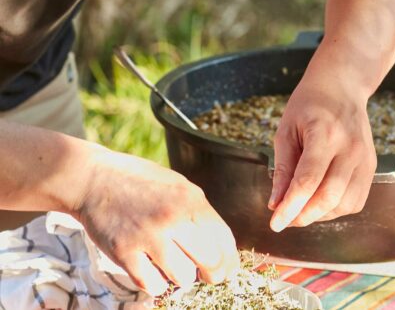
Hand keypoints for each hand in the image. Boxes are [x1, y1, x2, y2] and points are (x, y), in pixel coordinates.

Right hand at [71, 147, 239, 295]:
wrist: (95, 178)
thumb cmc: (140, 182)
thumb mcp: (178, 185)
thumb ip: (198, 211)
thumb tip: (220, 244)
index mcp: (191, 198)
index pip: (224, 239)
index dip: (229, 261)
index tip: (227, 270)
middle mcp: (174, 216)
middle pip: (210, 261)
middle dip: (212, 274)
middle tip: (206, 276)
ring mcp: (149, 235)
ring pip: (183, 277)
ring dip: (180, 276)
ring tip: (171, 265)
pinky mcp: (124, 252)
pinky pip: (152, 285)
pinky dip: (155, 284)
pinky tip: (152, 272)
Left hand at [268, 78, 375, 231]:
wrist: (342, 86)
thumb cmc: (309, 104)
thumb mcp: (286, 129)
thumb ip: (283, 168)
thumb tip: (276, 203)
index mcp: (325, 134)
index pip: (307, 181)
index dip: (289, 207)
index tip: (274, 223)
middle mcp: (350, 147)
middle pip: (328, 197)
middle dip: (303, 215)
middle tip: (285, 218)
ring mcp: (365, 158)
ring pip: (344, 204)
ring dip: (319, 214)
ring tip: (301, 206)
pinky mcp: (372, 166)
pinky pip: (356, 200)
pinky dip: (336, 208)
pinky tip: (320, 200)